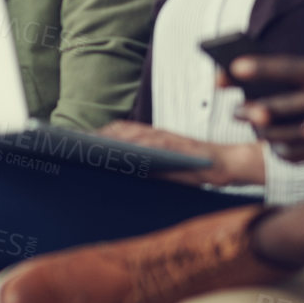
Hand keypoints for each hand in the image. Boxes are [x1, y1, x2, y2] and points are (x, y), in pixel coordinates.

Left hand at [96, 121, 261, 186]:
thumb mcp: (166, 170)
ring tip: (92, 146)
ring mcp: (165, 138)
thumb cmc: (195, 169)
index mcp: (152, 138)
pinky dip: (134, 145)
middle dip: (99, 134)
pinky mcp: (175, 144)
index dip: (100, 134)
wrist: (225, 164)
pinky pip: (151, 142)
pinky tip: (120, 152)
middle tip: (78, 143)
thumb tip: (119, 173)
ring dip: (111, 138)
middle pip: (121, 129)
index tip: (80, 142)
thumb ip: (146, 168)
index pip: (121, 131)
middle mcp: (156, 134)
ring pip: (132, 132)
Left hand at [232, 53, 303, 164]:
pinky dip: (283, 149)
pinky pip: (298, 150)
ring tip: (253, 128)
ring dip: (263, 132)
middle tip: (234, 111)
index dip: (259, 67)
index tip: (234, 67)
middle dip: (251, 108)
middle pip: (279, 104)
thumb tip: (301, 64)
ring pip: (284, 131)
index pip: (288, 68)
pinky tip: (275, 146)